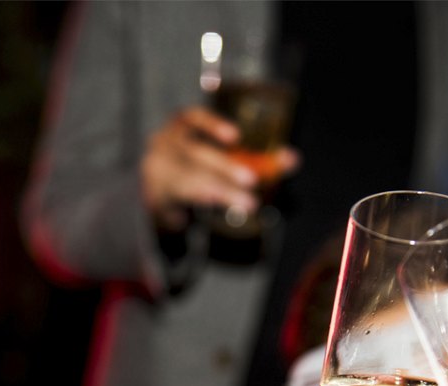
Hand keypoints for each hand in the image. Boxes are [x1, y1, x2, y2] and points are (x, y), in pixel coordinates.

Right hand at [140, 106, 298, 230]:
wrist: (158, 194)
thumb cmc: (196, 169)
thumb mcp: (219, 158)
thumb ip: (253, 158)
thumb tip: (293, 159)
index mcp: (179, 127)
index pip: (192, 118)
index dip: (212, 124)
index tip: (235, 137)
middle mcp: (163, 145)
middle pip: (195, 154)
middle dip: (226, 167)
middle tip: (252, 181)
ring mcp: (156, 172)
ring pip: (189, 180)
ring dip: (221, 191)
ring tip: (247, 204)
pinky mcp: (154, 196)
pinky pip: (179, 199)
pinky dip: (202, 201)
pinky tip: (219, 206)